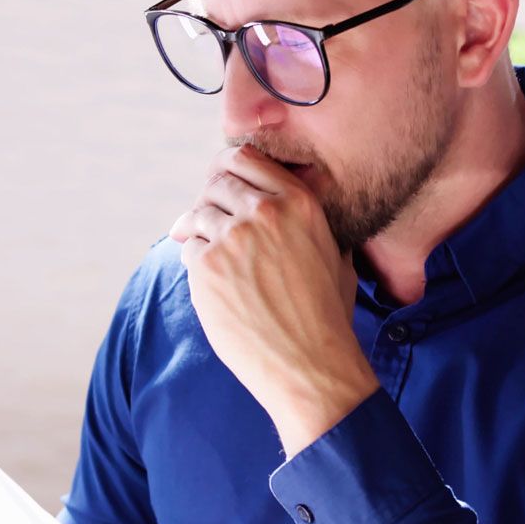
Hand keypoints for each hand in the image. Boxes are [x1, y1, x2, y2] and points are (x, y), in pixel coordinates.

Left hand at [168, 145, 377, 456]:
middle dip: (211, 202)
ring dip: (199, 232)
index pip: (246, 158)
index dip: (227, 170)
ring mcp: (233, 237)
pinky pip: (188, 248)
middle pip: (217, 183)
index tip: (222, 186)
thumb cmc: (327, 316)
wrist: (311, 365)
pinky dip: (195, 262)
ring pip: (198, 214)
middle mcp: (265, 211)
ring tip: (213, 258)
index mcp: (299, 202)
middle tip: (211, 224)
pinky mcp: (207, 267)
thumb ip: (312, 223)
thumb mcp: (336, 255)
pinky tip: (213, 285)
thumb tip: (293, 204)